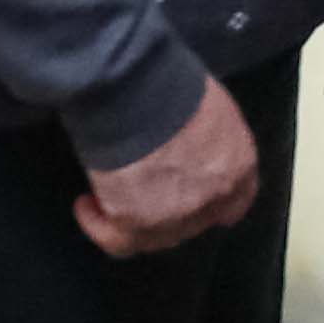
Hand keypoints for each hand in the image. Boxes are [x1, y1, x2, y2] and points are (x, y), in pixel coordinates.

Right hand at [73, 77, 262, 258]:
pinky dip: (98, 225)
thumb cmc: (171, 81)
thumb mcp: (208, 103)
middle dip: (166, 211)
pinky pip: (116, 241)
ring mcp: (176, 215)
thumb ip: (207, 132)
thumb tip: (185, 138)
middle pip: (191, 223)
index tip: (188, 193)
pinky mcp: (136, 222)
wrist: (136, 88)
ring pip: (153, 237)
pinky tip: (85, 206)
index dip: (210, 202)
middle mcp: (214, 197)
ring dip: (128, 219)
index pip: (236, 201)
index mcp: (238, 165)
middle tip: (139, 191)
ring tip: (101, 198)